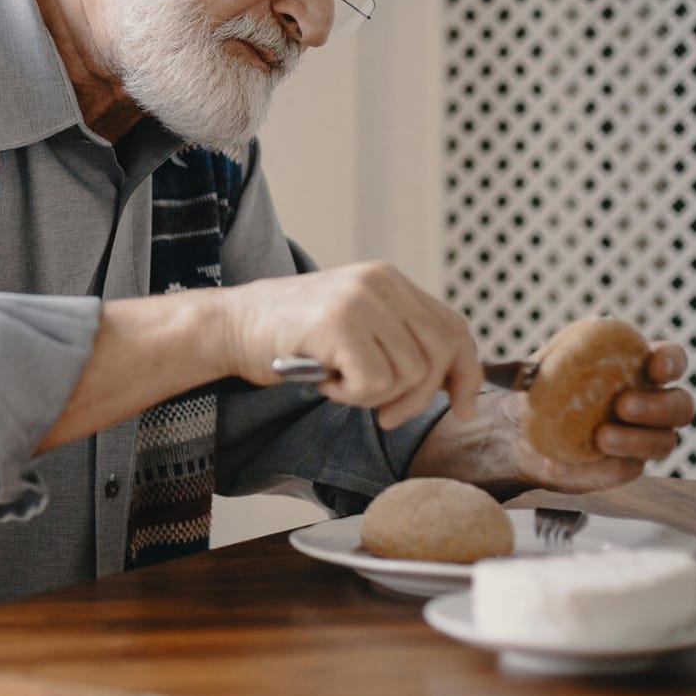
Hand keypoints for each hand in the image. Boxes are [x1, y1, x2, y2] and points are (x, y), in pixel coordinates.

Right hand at [220, 261, 481, 429]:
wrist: (229, 326)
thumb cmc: (288, 336)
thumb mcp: (354, 324)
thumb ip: (397, 337)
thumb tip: (450, 380)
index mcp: (389, 280)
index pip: (453, 328)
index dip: (466, 373)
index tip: (462, 409)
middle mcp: (380, 282)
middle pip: (439, 355)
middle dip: (418, 399)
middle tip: (384, 416)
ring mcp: (360, 299)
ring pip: (408, 375)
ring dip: (373, 396)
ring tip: (338, 383)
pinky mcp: (339, 323)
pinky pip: (375, 383)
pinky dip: (351, 397)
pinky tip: (324, 382)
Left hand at [509, 340, 695, 492]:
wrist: (518, 433)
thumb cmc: (540, 390)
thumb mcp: (545, 365)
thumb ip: (559, 355)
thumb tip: (560, 352)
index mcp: (637, 368)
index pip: (671, 360)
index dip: (671, 362)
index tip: (655, 366)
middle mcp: (650, 404)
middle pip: (681, 406)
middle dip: (658, 406)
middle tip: (624, 405)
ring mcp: (642, 438)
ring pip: (663, 442)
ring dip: (636, 439)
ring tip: (602, 436)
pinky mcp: (625, 467)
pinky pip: (626, 469)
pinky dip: (603, 465)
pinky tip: (574, 459)